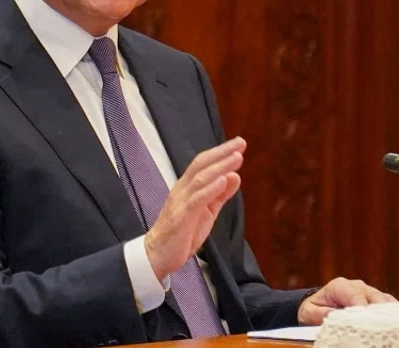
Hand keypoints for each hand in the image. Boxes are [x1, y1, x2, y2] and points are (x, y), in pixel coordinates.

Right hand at [145, 137, 245, 280]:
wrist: (157, 255)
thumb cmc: (182, 233)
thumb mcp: (207, 211)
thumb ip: (220, 194)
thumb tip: (235, 176)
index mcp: (187, 187)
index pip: (203, 164)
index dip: (220, 152)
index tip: (238, 144)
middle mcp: (182, 190)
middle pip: (201, 165)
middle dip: (221, 153)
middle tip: (240, 143)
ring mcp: (181, 202)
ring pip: (200, 179)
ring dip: (220, 167)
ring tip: (236, 157)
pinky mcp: (182, 217)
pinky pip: (197, 200)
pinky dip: (211, 189)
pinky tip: (223, 181)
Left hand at [297, 278, 395, 324]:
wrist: (318, 304)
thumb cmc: (314, 309)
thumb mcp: (311, 313)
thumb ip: (323, 314)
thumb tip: (336, 316)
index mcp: (340, 286)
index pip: (356, 296)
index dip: (363, 308)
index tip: (367, 322)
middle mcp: (357, 286)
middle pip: (375, 297)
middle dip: (380, 312)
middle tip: (382, 328)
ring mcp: (369, 292)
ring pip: (386, 300)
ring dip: (390, 313)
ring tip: (392, 327)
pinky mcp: (377, 300)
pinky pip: (390, 305)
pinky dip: (394, 313)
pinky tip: (396, 324)